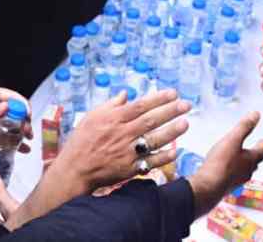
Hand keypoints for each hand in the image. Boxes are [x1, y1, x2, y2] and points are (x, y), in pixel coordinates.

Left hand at [0, 85, 32, 148]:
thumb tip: (7, 107)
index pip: (14, 98)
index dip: (22, 107)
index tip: (27, 117)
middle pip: (17, 112)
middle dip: (24, 122)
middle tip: (27, 132)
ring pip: (14, 125)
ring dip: (22, 132)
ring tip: (26, 141)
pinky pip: (7, 136)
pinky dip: (15, 142)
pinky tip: (22, 148)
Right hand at [52, 89, 190, 189]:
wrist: (75, 169)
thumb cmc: (82, 141)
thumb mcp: (92, 117)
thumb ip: (110, 105)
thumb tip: (126, 94)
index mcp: (114, 119)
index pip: (141, 105)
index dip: (158, 98)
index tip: (173, 93)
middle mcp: (123, 134)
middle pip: (151, 120)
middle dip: (170, 111)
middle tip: (186, 105)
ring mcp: (127, 151)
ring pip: (153, 139)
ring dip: (171, 131)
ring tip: (186, 123)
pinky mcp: (129, 168)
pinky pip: (150, 161)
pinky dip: (162, 156)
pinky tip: (174, 151)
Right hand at [186, 112, 262, 217]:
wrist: (209, 186)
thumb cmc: (221, 164)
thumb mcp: (233, 139)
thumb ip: (244, 126)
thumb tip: (256, 115)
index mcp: (250, 159)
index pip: (261, 151)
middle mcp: (246, 171)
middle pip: (255, 163)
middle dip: (256, 155)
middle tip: (256, 150)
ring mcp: (236, 180)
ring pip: (245, 171)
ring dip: (245, 164)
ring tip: (242, 160)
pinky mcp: (226, 185)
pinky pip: (234, 177)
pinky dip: (234, 171)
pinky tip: (227, 170)